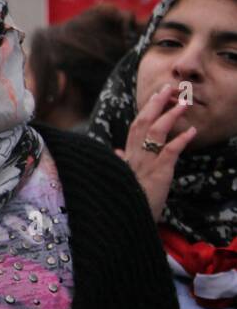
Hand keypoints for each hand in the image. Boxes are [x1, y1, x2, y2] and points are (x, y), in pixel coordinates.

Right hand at [115, 82, 195, 220]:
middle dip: (156, 104)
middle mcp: (134, 156)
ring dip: (170, 116)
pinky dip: (181, 140)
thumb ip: (120, 161)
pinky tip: (192, 132)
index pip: (135, 126)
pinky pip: (169, 152)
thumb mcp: (121, 177)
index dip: (146, 109)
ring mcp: (145, 164)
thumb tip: (116, 151)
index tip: (157, 95)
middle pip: (143, 123)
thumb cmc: (126, 199)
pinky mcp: (158, 174)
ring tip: (183, 103)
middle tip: (169, 88)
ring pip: (156, 133)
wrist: (122, 221)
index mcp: (127, 156)